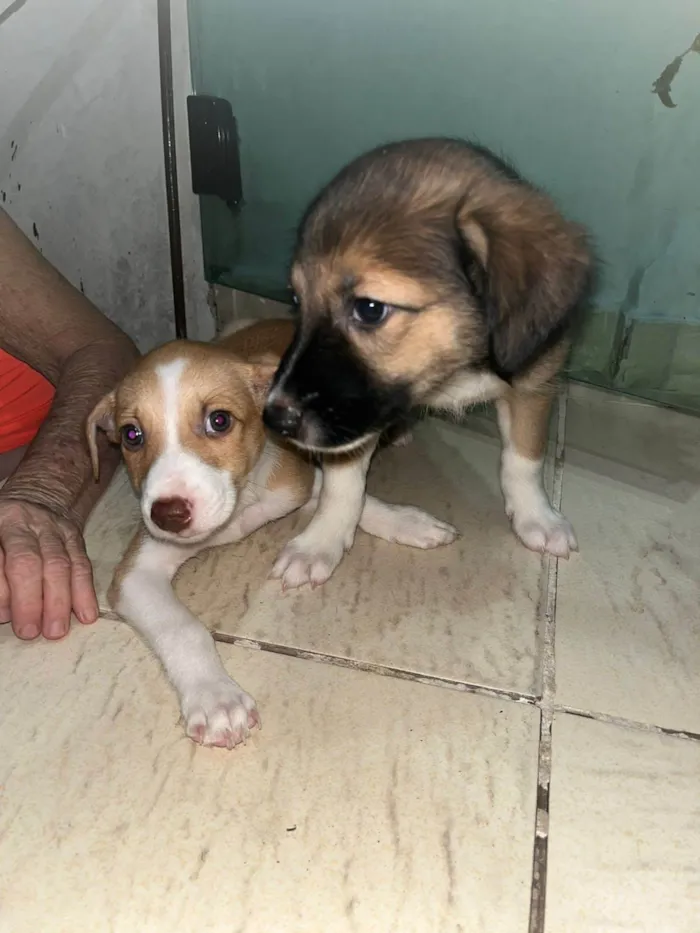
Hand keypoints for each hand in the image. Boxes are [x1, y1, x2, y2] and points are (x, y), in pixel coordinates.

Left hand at [0, 498, 98, 639]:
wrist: (37, 498)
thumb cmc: (5, 533)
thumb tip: (5, 612)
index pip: (2, 559)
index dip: (2, 590)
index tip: (4, 617)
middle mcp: (27, 524)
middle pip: (29, 561)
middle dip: (30, 599)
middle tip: (30, 631)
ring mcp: (55, 530)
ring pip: (60, 565)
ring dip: (59, 601)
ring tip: (56, 630)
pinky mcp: (76, 538)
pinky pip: (82, 566)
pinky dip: (84, 592)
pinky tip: (86, 614)